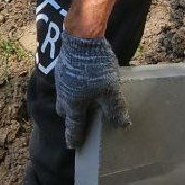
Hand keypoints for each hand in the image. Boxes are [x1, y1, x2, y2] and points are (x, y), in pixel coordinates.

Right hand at [54, 31, 129, 148]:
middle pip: (65, 111)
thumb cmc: (95, 67)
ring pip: (64, 95)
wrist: (81, 38)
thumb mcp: (110, 91)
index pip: (73, 126)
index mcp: (74, 105)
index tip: (73, 146)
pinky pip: (66, 81)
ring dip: (71, 100)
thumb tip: (123, 126)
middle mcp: (64, 94)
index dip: (75, 137)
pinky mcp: (63, 65)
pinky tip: (81, 79)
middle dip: (70, 117)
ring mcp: (61, 79)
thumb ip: (115, 110)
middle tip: (77, 121)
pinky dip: (73, 85)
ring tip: (81, 100)